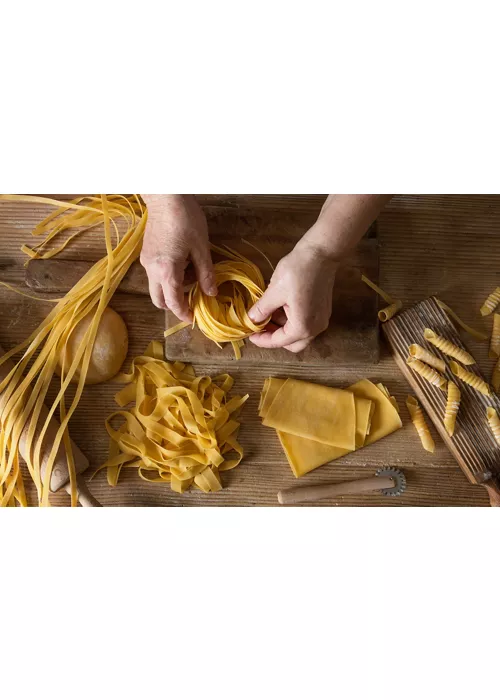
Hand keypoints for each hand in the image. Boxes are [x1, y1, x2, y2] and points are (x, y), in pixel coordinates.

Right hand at [140, 195, 216, 321]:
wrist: (165, 196)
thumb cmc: (185, 220)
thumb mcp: (201, 248)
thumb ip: (206, 273)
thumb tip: (211, 293)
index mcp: (166, 271)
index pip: (173, 302)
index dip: (184, 313)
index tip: (193, 318)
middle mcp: (151, 270)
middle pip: (159, 299)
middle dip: (174, 305)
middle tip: (193, 300)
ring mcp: (146, 261)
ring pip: (157, 286)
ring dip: (173, 288)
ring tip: (193, 273)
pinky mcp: (146, 253)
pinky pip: (155, 274)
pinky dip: (168, 276)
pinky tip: (183, 262)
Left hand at [248, 241, 337, 352]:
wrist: (321, 252)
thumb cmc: (298, 271)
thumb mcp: (274, 291)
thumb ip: (262, 310)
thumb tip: (251, 320)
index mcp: (303, 327)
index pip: (278, 341)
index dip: (261, 339)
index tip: (249, 334)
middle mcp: (315, 328)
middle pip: (292, 344)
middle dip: (274, 337)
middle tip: (259, 326)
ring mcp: (321, 320)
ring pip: (298, 334)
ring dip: (282, 328)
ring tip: (267, 313)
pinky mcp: (323, 311)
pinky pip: (305, 323)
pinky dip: (291, 320)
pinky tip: (279, 307)